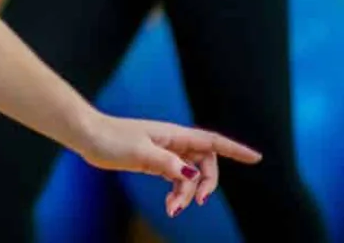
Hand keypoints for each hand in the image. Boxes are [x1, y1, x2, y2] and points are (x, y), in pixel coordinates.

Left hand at [78, 113, 261, 218]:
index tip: (256, 159)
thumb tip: (191, 175)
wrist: (87, 135)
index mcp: (174, 134)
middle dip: (207, 184)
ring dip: (187, 194)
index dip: (235, 150)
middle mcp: (173, 141)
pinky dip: (177, 193)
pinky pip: (176, 179)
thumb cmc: (111, 139)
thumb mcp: (140, 152)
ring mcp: (164, 152)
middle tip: (197, 202)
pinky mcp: (154, 161)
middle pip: (205, 163)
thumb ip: (167, 164)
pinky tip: (170, 206)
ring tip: (172, 209)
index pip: (212, 141)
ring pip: (190, 175)